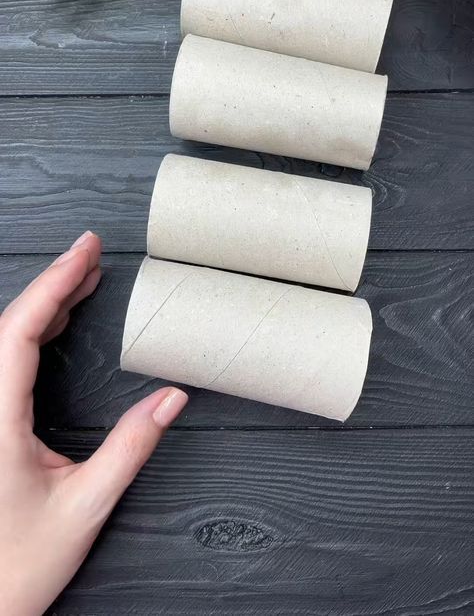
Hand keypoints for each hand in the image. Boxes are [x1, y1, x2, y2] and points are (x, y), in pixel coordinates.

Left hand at [0, 232, 187, 615]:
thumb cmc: (17, 566)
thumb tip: (170, 399)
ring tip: (83, 280)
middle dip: (54, 283)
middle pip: (12, 326)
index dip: (54, 283)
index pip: (21, 331)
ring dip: (44, 305)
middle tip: (91, 253)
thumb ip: (131, 448)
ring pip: (5, 342)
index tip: (84, 251)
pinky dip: (33, 333)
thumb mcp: (86, 505)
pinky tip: (56, 325)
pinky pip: (4, 362)